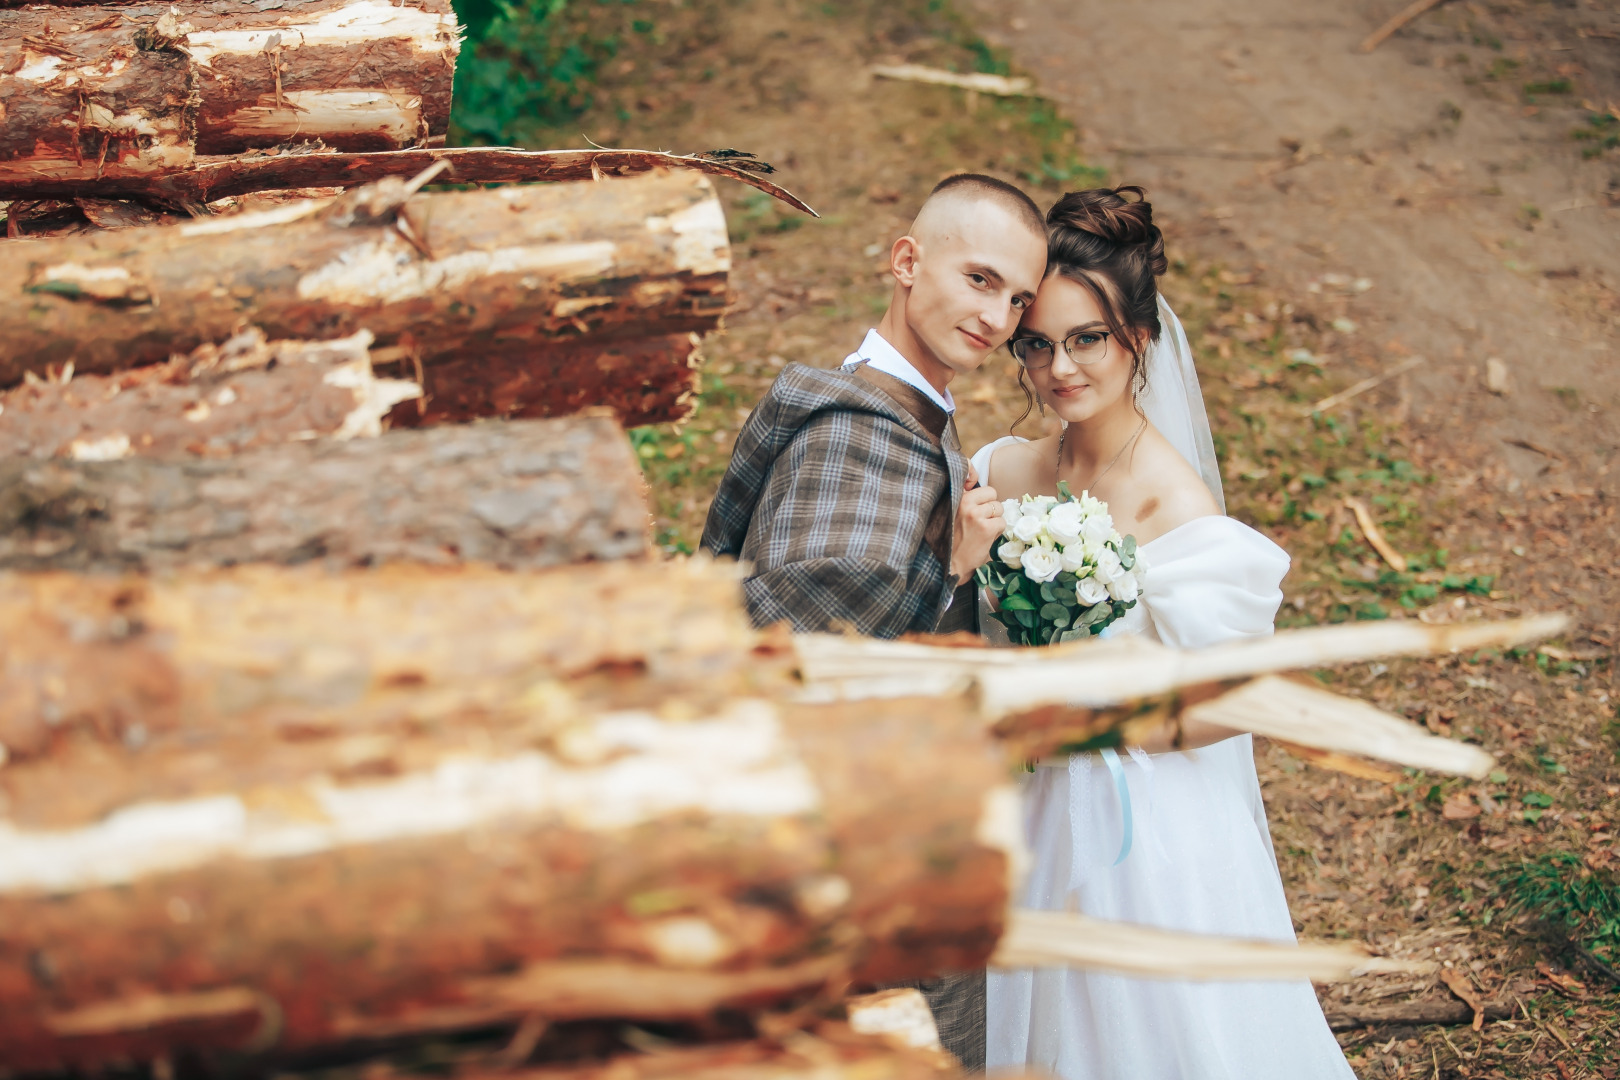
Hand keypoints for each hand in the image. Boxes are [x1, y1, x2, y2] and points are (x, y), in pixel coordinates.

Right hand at [949, 464, 1002, 585]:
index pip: (977, 480)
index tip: (980, 502)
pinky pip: (1002, 523)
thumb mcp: (950, 513)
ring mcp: (976, 514)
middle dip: (991, 507)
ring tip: (983, 531)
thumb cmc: (950, 540)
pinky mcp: (986, 528)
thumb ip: (962, 498)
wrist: (948, 564)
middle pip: (992, 494)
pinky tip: (986, 538)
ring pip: (999, 508)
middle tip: (982, 521)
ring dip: (995, 520)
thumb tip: (975, 484)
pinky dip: (998, 532)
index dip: (983, 494)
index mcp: (955, 497)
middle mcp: (964, 502)